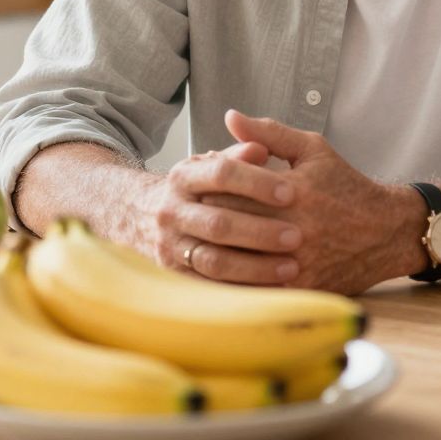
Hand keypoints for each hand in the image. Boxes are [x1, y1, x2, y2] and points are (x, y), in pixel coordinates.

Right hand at [102, 140, 305, 284]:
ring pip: (214, 261)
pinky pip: (210, 289)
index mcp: (184, 176)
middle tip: (297, 236)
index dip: (257, 182)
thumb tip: (260, 148)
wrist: (143, 217)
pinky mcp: (174, 276)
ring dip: (255, 267)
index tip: (292, 192)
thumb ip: (238, 154)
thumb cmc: (197, 189)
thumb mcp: (210, 163)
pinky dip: (242, 291)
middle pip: (218, 223)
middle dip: (260, 231)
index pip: (222, 174)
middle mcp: (172, 211)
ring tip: (292, 267)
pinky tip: (272, 289)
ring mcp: (171, 246)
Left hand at [194, 111, 423, 293]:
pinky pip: (253, 289)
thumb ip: (269, 133)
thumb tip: (230, 117)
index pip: (229, 190)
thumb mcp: (313, 150)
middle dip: (205, 219)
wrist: (386, 232)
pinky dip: (231, 280)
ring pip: (234, 262)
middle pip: (227, 226)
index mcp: (293, 190)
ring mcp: (297, 263)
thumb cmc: (346, 186)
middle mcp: (294, 228)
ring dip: (212, 251)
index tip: (197, 187)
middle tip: (190, 214)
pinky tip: (220, 270)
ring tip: (201, 241)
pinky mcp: (300, 289)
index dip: (206, 189)